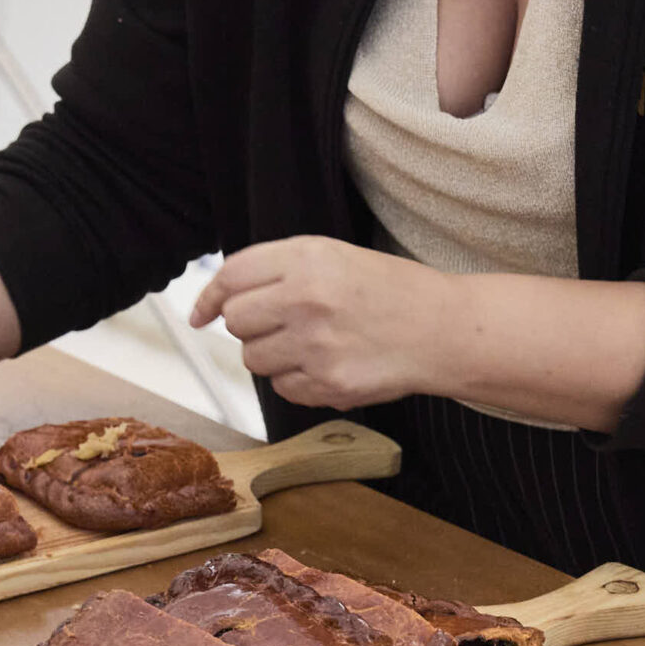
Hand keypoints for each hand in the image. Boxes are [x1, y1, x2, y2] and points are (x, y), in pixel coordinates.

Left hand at [190, 237, 459, 409]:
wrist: (442, 329)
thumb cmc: (390, 292)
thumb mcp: (334, 257)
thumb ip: (278, 270)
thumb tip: (220, 299)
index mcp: (306, 259)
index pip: (231, 276)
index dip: (209, 297)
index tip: (201, 314)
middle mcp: (306, 299)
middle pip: (236, 321)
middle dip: (250, 328)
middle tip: (280, 327)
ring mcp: (316, 344)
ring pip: (254, 359)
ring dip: (272, 357)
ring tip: (310, 346)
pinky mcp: (328, 383)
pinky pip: (283, 388)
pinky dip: (297, 382)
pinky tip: (327, 366)